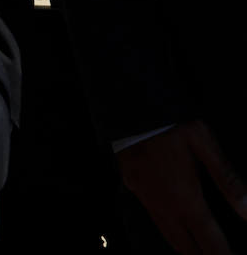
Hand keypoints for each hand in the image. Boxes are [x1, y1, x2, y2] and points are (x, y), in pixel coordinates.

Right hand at [117, 120, 246, 253]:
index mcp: (187, 199)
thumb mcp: (202, 141)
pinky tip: (180, 235)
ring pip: (173, 242)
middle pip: (191, 250)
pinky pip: (158, 227)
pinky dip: (174, 239)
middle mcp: (168, 208)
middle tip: (222, 254)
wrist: (127, 112)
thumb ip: (226, 177)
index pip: (212, 244)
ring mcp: (151, 203)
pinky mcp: (138, 194)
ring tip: (204, 251)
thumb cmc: (165, 124)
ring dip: (191, 252)